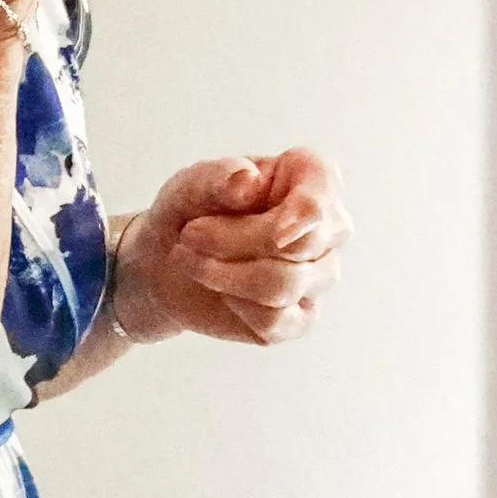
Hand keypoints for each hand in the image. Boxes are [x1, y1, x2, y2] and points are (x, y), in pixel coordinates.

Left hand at [114, 148, 351, 348]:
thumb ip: (218, 177)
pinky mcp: (302, 317)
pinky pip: (277, 322)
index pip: (325, 185)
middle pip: (303, 242)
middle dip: (233, 241)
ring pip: (286, 284)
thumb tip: (248, 180)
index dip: (307, 209)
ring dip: (223, 274)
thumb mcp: (191, 184)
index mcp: (309, 176)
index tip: (279, 233)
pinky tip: (220, 290)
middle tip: (188, 234)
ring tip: (188, 258)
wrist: (168, 262)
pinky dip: (235, 306)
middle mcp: (328, 225)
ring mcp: (322, 275)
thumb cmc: (192, 211)